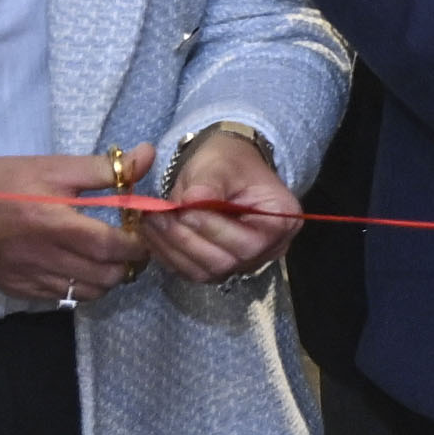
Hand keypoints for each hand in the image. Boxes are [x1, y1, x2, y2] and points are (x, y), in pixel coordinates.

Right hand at [0, 152, 149, 305]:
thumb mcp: (52, 166)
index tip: (143, 234)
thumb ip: (105, 168)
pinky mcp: (16, 289)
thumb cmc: (1, 181)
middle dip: (128, 264)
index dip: (138, 245)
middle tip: (130, 247)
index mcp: (54, 223)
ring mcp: (28, 277)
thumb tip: (148, 155)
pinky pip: (62, 298)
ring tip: (106, 258)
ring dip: (106, 278)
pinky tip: (77, 266)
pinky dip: (79, 286)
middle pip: (107, 276)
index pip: (114, 247)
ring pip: (88, 293)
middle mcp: (42, 256)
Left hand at [135, 129, 300, 288]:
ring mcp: (244, 263)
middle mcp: (269, 249)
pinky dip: (170, 256)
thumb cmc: (229, 162)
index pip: (248, 242)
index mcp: (282, 220)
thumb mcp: (220, 164)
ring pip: (205, 272)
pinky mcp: (221, 268)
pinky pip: (193, 272)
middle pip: (226, 262)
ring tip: (151, 223)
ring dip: (173, 249)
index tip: (183, 209)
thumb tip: (190, 202)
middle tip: (158, 217)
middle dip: (187, 240)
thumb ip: (208, 184)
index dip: (213, 229)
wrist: (227, 170)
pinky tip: (154, 236)